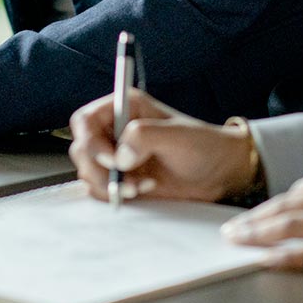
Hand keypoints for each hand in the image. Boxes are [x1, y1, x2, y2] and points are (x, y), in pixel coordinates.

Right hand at [68, 89, 258, 202]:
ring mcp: (117, 155)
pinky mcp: (122, 177)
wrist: (220, 172)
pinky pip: (100, 188)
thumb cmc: (205, 145)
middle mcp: (115, 130)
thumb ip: (144, 136)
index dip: (91, 141)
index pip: (84, 121)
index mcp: (124, 108)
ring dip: (110, 184)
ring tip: (142, 185)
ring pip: (88, 172)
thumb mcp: (177, 136)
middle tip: (126, 180)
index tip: (113, 158)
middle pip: (82, 149)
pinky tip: (143, 189)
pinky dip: (117, 194)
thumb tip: (120, 156)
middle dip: (100, 169)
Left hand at [221, 161, 302, 270]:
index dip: (274, 205)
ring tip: (237, 240)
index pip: (298, 189)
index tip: (257, 213)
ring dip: (257, 234)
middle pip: (284, 206)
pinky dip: (283, 257)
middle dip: (254, 218)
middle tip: (231, 227)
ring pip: (288, 227)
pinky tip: (265, 260)